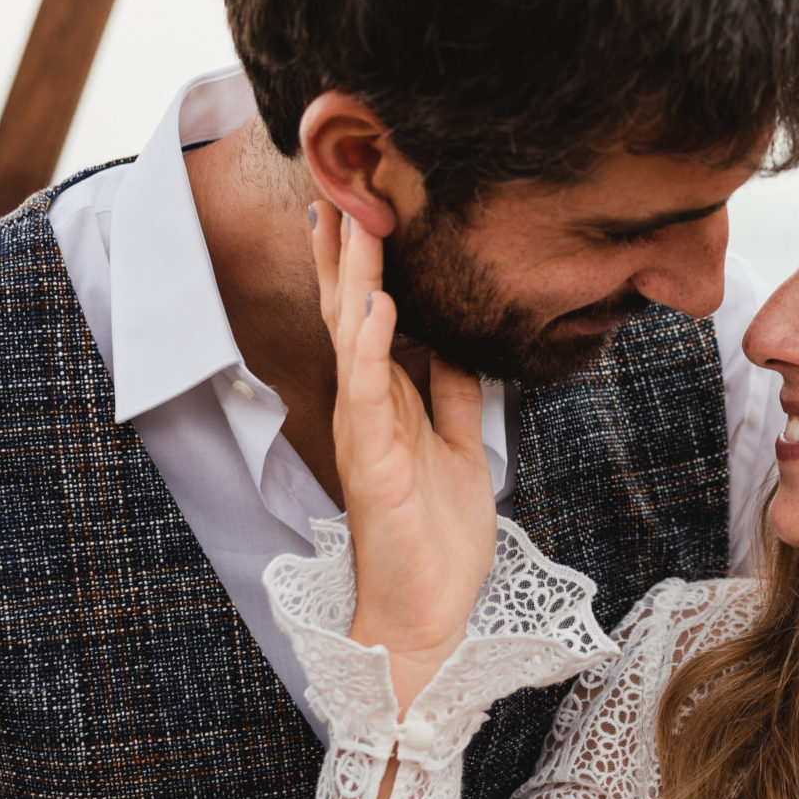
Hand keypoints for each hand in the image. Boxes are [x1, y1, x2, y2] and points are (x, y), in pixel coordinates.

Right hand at [312, 199, 497, 714]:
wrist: (428, 613)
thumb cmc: (437, 538)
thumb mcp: (459, 448)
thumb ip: (454, 395)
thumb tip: (460, 343)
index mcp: (387, 401)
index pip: (369, 316)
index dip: (363, 261)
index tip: (361, 203)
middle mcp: (367, 408)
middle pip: (350, 312)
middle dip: (346, 250)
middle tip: (338, 185)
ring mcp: (366, 432)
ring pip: (354, 339)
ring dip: (355, 278)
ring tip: (355, 221)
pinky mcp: (374, 463)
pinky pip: (371, 395)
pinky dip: (374, 347)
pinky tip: (378, 306)